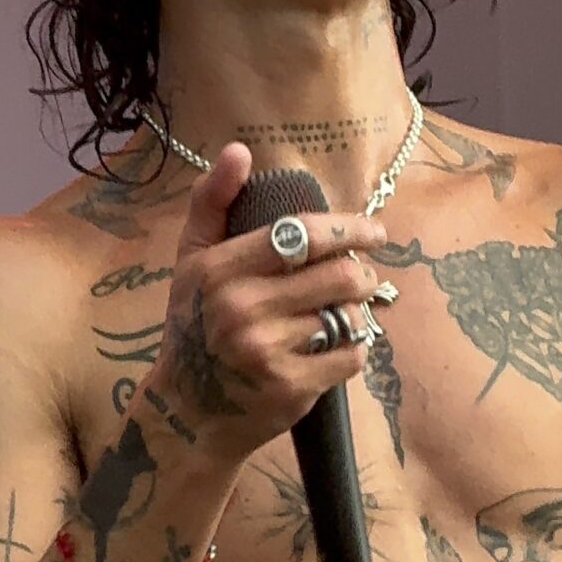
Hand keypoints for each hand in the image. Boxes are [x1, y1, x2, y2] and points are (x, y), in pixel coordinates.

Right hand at [151, 142, 387, 454]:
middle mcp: (242, 308)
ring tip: (348, 310)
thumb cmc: (195, 327)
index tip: (374, 231)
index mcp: (220, 270)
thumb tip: (238, 150)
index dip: (348, 228)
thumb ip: (212, 202)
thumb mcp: (192, 261)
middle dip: (362, 273)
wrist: (188, 412)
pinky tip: (340, 345)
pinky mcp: (291, 388)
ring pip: (348, 315)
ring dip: (359, 311)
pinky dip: (355, 348)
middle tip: (362, 276)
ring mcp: (267, 351)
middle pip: (338, 275)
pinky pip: (351, 356)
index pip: (302, 235)